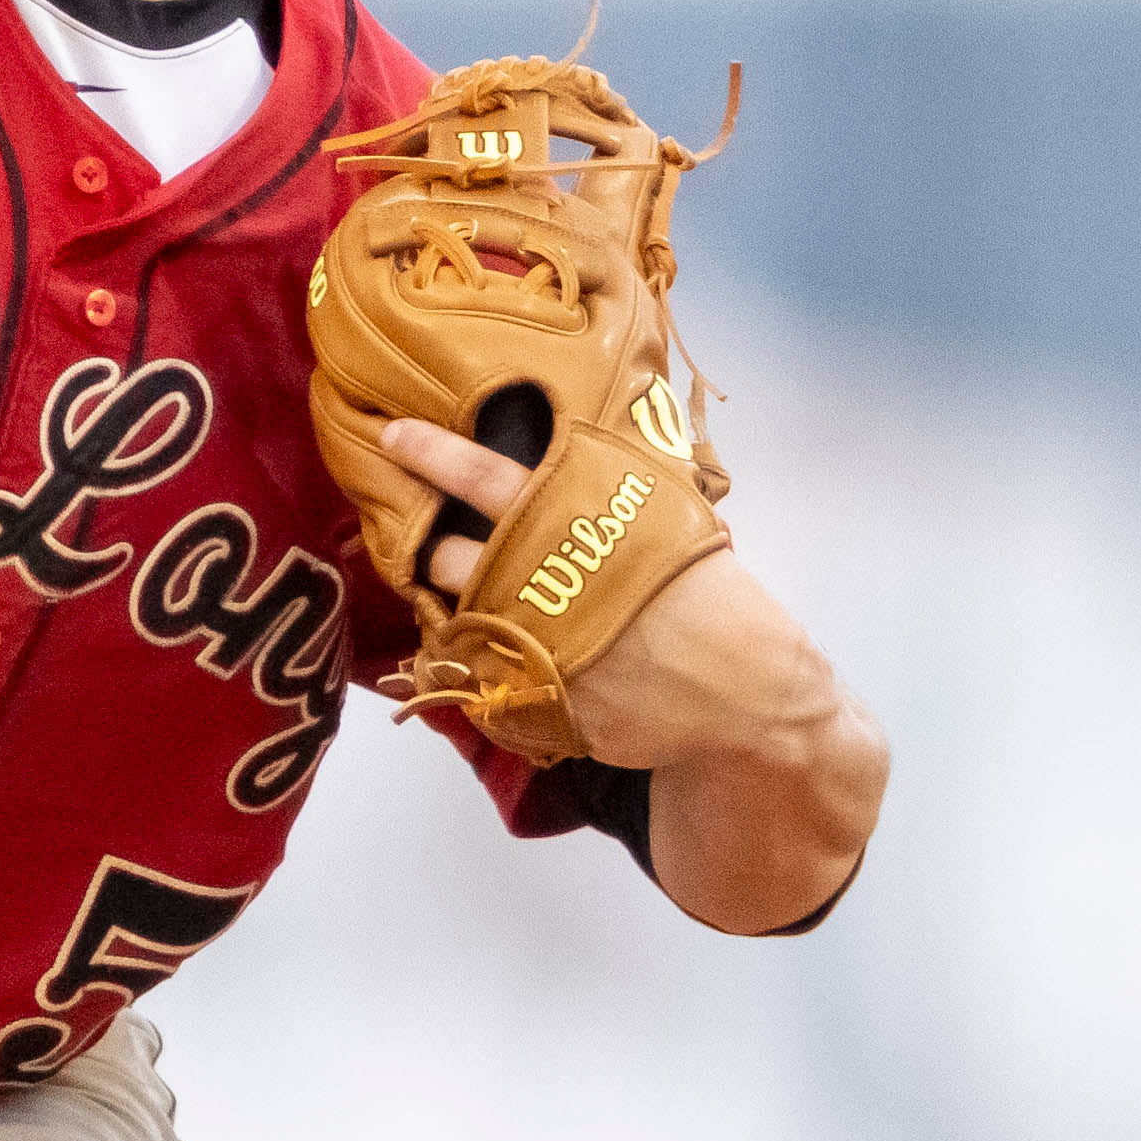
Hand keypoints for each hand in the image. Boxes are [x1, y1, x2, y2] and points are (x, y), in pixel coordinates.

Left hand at [376, 416, 816, 769]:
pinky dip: (489, 664)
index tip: (393, 437)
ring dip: (462, 606)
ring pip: (462, 617)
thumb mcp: (665, 525)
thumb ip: (602, 498)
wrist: (747, 695)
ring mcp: (538, 647)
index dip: (434, 455)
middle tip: (439, 543)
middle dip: (440, 550)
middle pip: (455, 557)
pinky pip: (487, 678)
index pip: (486, 477)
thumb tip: (559, 463)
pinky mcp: (539, 702)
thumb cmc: (711, 599)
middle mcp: (548, 582)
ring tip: (480, 599)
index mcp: (581, 524)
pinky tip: (512, 656)